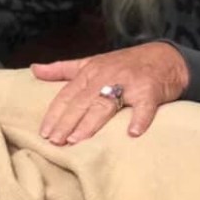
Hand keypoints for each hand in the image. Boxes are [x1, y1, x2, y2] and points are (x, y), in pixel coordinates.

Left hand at [32, 42, 189, 144]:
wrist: (165, 57)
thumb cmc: (123, 64)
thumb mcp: (91, 63)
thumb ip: (62, 69)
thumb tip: (34, 69)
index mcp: (90, 72)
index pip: (67, 95)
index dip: (55, 114)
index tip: (44, 132)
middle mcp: (106, 75)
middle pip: (82, 101)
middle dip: (67, 122)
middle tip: (55, 141)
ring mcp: (129, 82)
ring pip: (106, 103)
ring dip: (91, 122)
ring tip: (78, 140)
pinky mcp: (151, 90)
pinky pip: (145, 105)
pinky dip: (140, 118)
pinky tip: (132, 133)